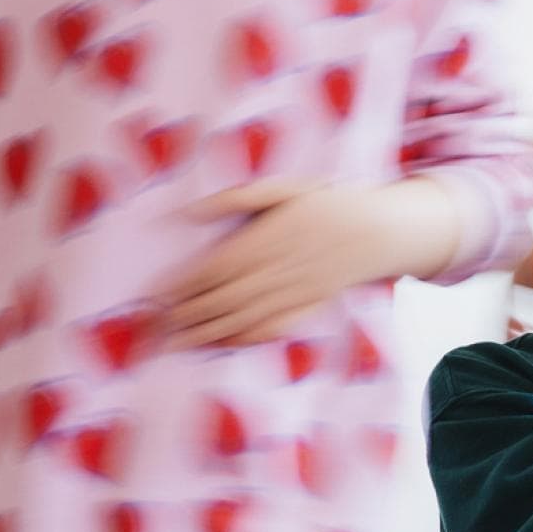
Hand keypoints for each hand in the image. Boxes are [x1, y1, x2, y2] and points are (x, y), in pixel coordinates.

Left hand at [159, 179, 397, 347]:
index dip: (184, 284)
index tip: (155, 296)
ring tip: (176, 343)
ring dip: (207, 332)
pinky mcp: (308, 308)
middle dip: (188, 315)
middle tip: (155, 328)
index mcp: (268, 237)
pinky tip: (221, 343)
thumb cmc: (324, 203)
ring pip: (244, 316)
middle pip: (224, 297)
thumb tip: (189, 213)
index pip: (216, 267)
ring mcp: (294, 293)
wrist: (378, 231)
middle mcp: (278, 269)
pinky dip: (245, 338)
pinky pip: (272, 327)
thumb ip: (236, 198)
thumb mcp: (282, 188)